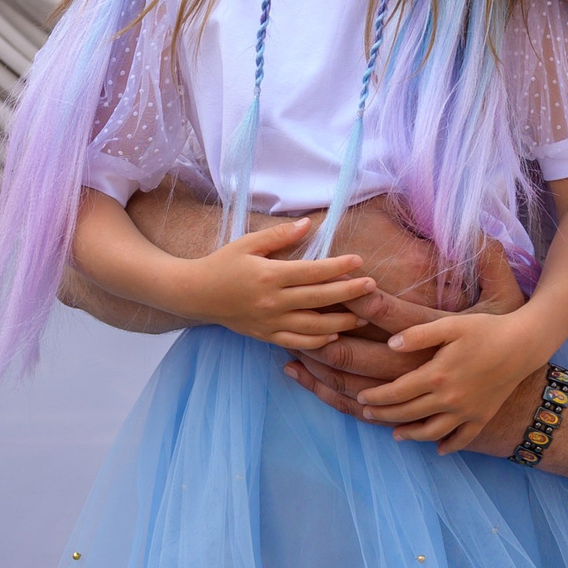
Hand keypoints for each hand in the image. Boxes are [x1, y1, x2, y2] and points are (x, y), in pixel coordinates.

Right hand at [185, 218, 376, 350]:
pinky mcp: (265, 336)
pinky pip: (296, 343)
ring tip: (363, 317)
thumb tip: (309, 224)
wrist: (196, 294)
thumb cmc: (223, 264)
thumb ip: (280, 234)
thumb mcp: (248, 243)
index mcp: (269, 276)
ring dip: (340, 323)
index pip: (312, 272)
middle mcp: (272, 302)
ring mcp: (269, 323)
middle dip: (349, 294)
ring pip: (312, 327)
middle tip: (372, 287)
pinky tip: (334, 336)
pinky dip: (317, 343)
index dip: (338, 267)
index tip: (359, 261)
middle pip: (318, 299)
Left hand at [344, 305, 545, 453]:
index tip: (361, 397)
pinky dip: (448, 446)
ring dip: (410, 435)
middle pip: (408, 414)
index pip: (397, 392)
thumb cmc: (486, 330)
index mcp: (437, 375)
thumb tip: (390, 344)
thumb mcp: (451, 325)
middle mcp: (449, 399)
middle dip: (384, 415)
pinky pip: (462, 439)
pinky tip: (437, 449)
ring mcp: (466, 412)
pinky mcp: (482, 417)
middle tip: (367, 413)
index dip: (376, 397)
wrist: (524, 344)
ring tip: (396, 434)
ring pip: (431, 432)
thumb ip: (419, 334)